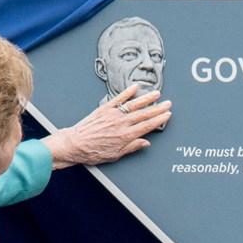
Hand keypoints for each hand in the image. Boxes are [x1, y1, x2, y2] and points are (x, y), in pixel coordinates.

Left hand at [42, 84, 170, 168]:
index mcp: (125, 136)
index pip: (147, 126)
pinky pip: (118, 99)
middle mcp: (120, 123)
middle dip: (158, 108)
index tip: (166, 115)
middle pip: (144, 114)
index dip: (158, 120)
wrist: (74, 144)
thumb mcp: (114, 155)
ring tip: (157, 94)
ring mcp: (112, 114)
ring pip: (134, 105)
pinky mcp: (104, 109)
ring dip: (147, 99)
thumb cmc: (91, 152)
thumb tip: (145, 143)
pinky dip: (127, 92)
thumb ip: (131, 147)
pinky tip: (135, 87)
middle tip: (168, 104)